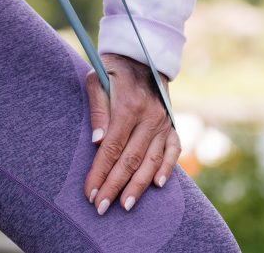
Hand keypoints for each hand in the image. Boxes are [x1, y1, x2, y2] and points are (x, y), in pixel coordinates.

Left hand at [83, 53, 180, 214]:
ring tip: (125, 205)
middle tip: (101, 207)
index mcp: (129, 105)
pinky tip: (157, 185)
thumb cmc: (113, 69)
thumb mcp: (97, 80)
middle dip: (115, 186)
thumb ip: (98, 110)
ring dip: (138, 185)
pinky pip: (173, 150)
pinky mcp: (172, 124)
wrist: (142, 55)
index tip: (90, 192)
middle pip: (130, 159)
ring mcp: (164, 121)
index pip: (112, 147)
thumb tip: (97, 143)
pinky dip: (167, 168)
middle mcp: (150, 116)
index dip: (100, 172)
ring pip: (151, 160)